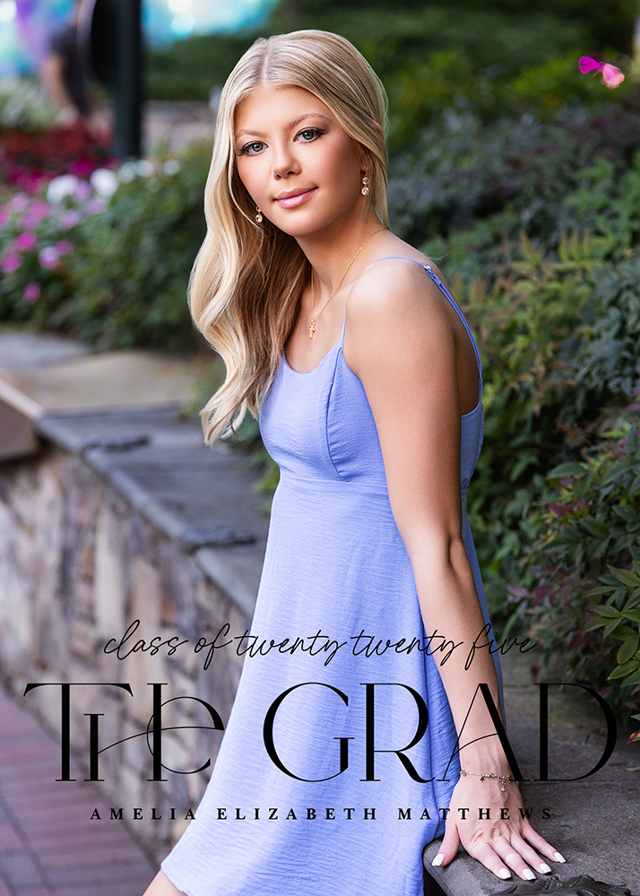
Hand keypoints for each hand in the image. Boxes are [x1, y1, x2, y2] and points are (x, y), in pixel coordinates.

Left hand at [432, 772, 565, 880]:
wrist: (482, 771)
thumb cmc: (466, 794)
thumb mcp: (452, 821)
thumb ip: (449, 845)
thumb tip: (439, 863)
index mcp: (478, 839)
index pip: (489, 857)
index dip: (497, 867)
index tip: (506, 877)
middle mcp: (496, 835)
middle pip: (510, 854)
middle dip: (521, 868)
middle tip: (530, 879)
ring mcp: (511, 828)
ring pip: (525, 848)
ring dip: (535, 861)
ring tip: (545, 872)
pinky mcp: (521, 820)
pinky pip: (536, 837)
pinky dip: (547, 848)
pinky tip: (556, 857)